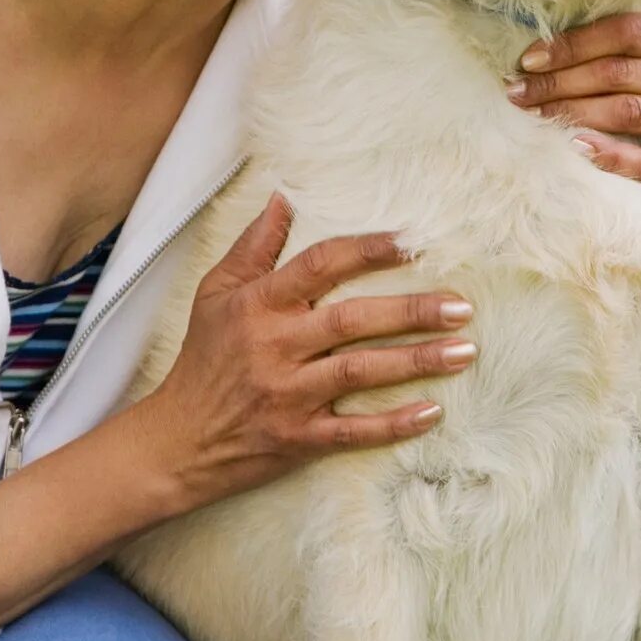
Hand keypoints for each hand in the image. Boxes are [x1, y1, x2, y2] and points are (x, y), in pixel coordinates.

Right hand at [144, 192, 475, 509]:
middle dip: (411, 311)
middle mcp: (276, 346)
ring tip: (464, 351)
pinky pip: (352, 433)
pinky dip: (392, 425)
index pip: (320, 265)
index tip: (412, 241)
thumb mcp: (216, 293)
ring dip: (416, 362)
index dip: (368, 250)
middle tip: (461, 306)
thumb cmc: (203, 360)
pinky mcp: (297, 439)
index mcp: (259, 304)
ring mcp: (288, 395)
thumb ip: (254, 247)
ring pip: (360, 373)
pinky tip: (431, 412)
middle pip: (352, 320)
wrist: (176, 440)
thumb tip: (282, 199)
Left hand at [504, 0, 640, 236]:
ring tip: (535, 116)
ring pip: (630, 111)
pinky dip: (611, 154)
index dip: (575, 42)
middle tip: (518, 91)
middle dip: (561, 80)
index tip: (530, 57)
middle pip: (620, 72)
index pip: (627, 31)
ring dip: (574, 112)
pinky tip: (577, 148)